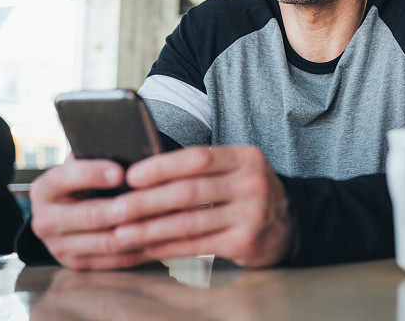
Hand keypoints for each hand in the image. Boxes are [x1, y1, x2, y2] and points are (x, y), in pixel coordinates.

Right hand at [29, 158, 152, 269]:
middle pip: (90, 216)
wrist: (72, 207)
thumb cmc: (89, 176)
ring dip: (138, 230)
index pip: (65, 179)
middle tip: (149, 199)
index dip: (93, 174)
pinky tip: (161, 236)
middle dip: (122, 207)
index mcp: (45, 189)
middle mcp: (45, 221)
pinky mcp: (78, 265)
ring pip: (106, 242)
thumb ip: (100, 156)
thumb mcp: (87, 162)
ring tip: (164, 216)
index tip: (120, 171)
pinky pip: (115, 260)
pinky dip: (140, 248)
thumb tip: (131, 150)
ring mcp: (59, 247)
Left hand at [110, 146, 294, 267]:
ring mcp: (251, 214)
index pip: (198, 158)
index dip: (162, 166)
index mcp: (245, 157)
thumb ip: (200, 169)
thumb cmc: (247, 193)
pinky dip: (166, 247)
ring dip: (149, 229)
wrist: (289, 223)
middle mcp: (252, 183)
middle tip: (114, 209)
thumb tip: (141, 174)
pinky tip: (146, 247)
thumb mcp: (235, 169)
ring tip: (120, 234)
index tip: (131, 175)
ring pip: (189, 222)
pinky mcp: (245, 243)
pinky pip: (197, 245)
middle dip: (146, 202)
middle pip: (189, 191)